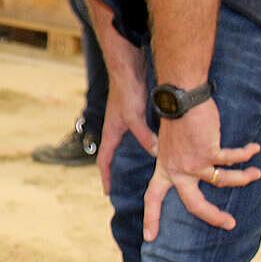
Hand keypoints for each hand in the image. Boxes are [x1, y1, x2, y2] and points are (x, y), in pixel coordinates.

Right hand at [98, 39, 155, 196]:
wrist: (127, 68)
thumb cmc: (127, 92)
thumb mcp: (135, 118)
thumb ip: (145, 136)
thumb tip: (157, 154)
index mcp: (111, 132)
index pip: (104, 161)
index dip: (106, 177)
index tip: (107, 192)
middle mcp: (114, 128)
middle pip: (110, 154)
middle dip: (112, 170)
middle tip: (118, 184)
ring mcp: (122, 120)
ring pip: (122, 144)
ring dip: (124, 156)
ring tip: (133, 168)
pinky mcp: (131, 112)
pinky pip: (133, 133)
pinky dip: (139, 142)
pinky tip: (151, 144)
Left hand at [142, 100, 260, 239]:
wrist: (180, 98)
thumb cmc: (176, 117)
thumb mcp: (168, 143)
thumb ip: (174, 158)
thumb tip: (180, 164)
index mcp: (165, 169)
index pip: (152, 198)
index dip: (151, 218)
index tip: (149, 238)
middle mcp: (177, 170)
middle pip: (194, 204)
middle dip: (213, 217)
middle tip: (230, 225)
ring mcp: (193, 163)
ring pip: (222, 182)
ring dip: (243, 178)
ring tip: (256, 175)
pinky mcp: (208, 152)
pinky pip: (232, 159)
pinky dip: (245, 154)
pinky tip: (254, 149)